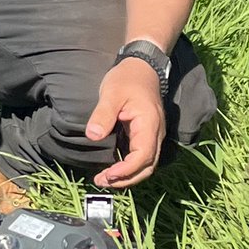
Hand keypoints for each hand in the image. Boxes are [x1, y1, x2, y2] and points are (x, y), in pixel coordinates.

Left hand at [85, 57, 165, 188]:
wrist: (142, 67)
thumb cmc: (127, 79)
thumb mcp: (111, 93)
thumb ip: (103, 115)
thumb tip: (93, 136)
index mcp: (149, 124)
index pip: (143, 156)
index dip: (126, 170)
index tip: (108, 175)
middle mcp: (155, 134)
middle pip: (147, 167)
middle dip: (126, 179)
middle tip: (102, 181)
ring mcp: (153, 136)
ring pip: (146, 165)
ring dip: (128, 176)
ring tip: (104, 179)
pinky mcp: (146, 135)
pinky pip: (141, 157)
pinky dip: (129, 167)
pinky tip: (112, 169)